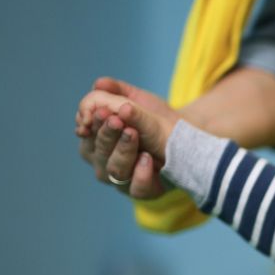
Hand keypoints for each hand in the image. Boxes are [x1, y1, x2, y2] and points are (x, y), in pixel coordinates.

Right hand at [74, 78, 175, 198]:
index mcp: (98, 141)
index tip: (102, 112)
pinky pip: (137, 189)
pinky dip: (140, 175)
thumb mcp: (140, 101)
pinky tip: (147, 159)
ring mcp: (124, 180)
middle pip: (97, 153)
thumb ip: (118, 92)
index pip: (86, 134)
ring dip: (122, 151)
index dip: (91, 124)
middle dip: (107, 134)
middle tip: (118, 119)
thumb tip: (99, 83)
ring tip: (134, 134)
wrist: (188, 139)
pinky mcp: (144, 191)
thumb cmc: (156, 121)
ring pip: (114, 172)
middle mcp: (105, 163)